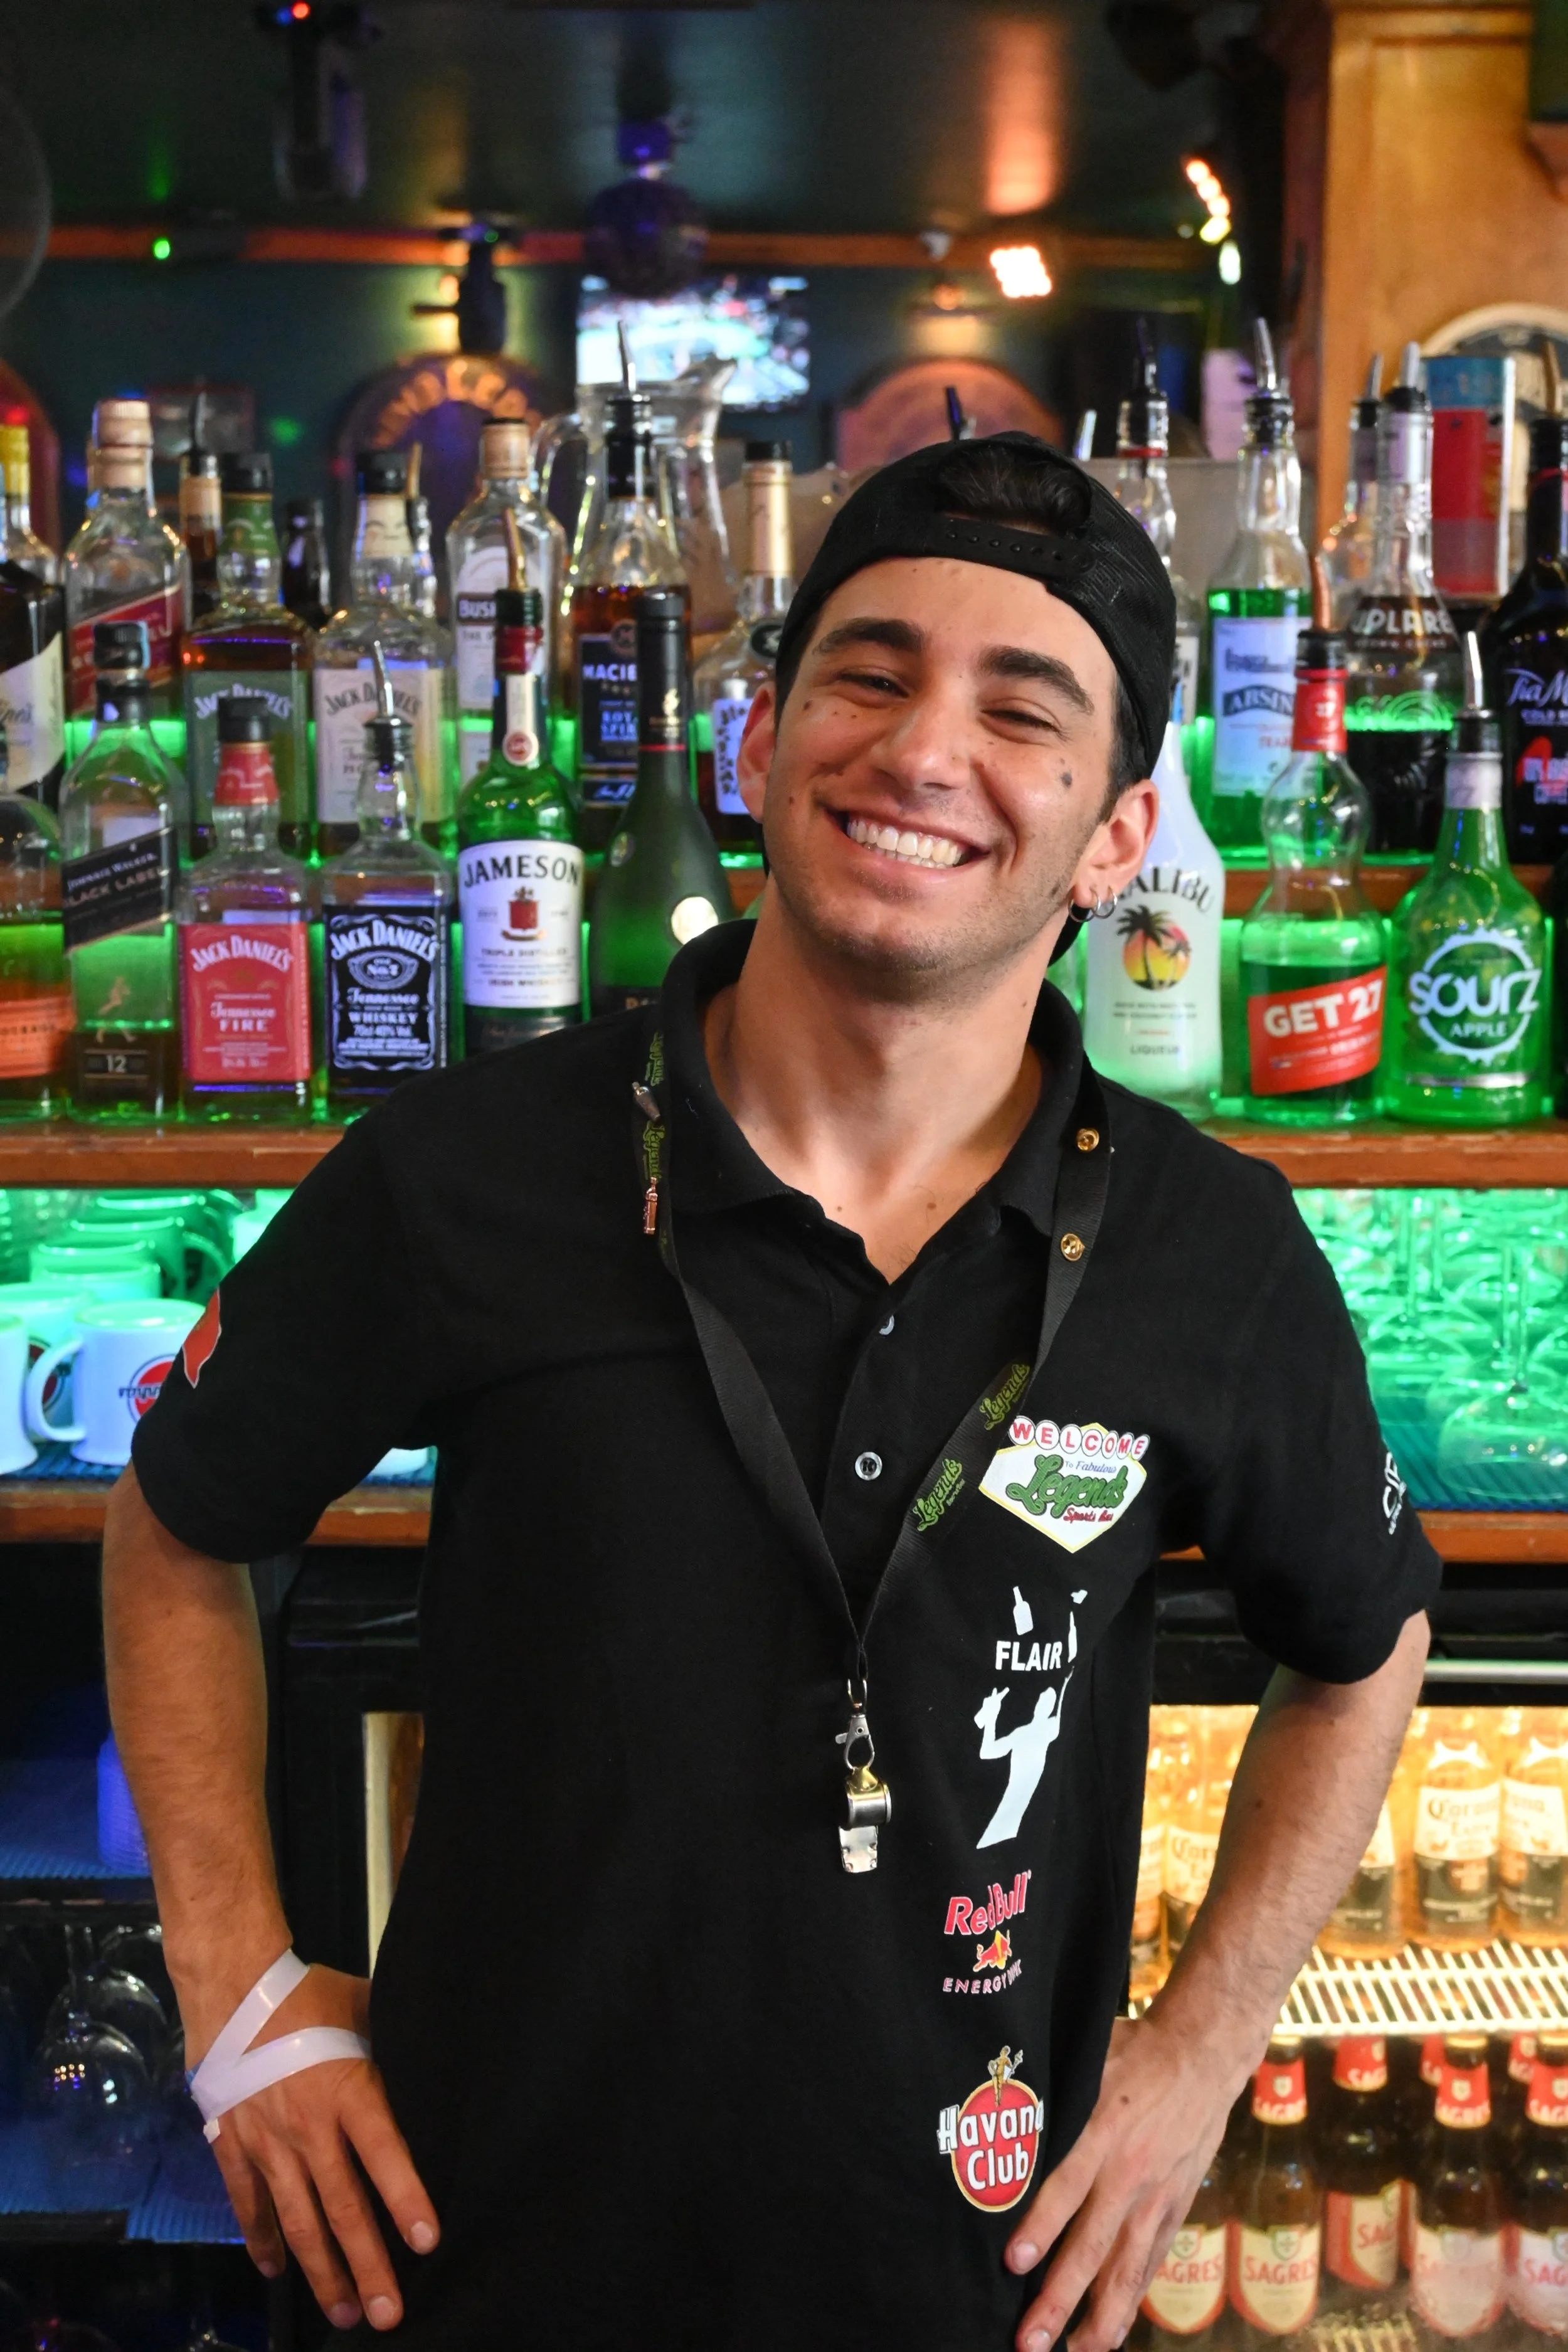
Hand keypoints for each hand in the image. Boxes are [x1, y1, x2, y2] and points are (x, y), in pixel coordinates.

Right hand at [200, 1962, 438, 2332]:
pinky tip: (275, 2271)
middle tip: (388, 2314)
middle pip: (343, 2208)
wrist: (233, 1988)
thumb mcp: (361, 2009)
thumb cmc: (307, 1997)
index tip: (426, 2240)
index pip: (384, 2154)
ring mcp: (268, 2143)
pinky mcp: (233, 2147)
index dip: (406, 2197)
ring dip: (321, 2271)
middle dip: (367, 2265)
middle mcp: (309, 2128)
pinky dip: (262, 2239)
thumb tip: (431, 2050)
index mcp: (348, 2091)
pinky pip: (249, 2204)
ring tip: (344, 2311)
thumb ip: (390, 2041)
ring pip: (298, 2221)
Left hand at [1004, 2014, 1240, 2351]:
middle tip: (1030, 2340)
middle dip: (1060, 2297)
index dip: (1041, 2225)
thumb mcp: (1090, 2058)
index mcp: (1103, 2130)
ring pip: (1125, 2268)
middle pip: (1092, 2244)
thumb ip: (1054, 2090)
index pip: (1067, 2186)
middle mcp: (1130, 2172)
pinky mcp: (1176, 2208)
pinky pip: (1150, 2262)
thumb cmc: (1135, 2051)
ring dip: (1098, 2317)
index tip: (1014, 2262)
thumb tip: (1002, 2105)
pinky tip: (1112, 2331)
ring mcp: (1157, 2197)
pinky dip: (1131, 2300)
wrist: (1204, 2055)